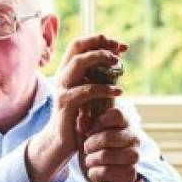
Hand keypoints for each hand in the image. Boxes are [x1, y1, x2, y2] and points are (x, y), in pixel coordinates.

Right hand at [27, 34, 126, 181]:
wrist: (62, 140)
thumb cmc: (78, 115)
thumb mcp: (88, 92)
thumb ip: (97, 76)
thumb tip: (115, 59)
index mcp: (68, 71)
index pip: (80, 44)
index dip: (100, 40)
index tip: (120, 46)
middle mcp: (63, 76)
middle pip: (77, 48)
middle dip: (100, 46)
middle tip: (118, 54)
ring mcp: (62, 89)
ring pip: (78, 64)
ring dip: (100, 60)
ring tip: (118, 66)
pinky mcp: (66, 104)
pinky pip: (85, 91)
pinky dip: (104, 89)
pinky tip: (118, 92)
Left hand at [78, 106, 141, 181]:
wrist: (100, 178)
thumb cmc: (93, 152)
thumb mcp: (84, 137)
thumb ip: (83, 126)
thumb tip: (82, 117)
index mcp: (124, 125)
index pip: (117, 114)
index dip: (99, 121)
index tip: (88, 131)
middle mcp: (133, 138)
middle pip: (109, 136)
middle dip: (90, 144)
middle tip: (86, 149)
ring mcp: (135, 156)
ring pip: (107, 155)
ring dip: (91, 160)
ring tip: (90, 161)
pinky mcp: (131, 174)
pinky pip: (107, 171)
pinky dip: (95, 173)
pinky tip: (95, 172)